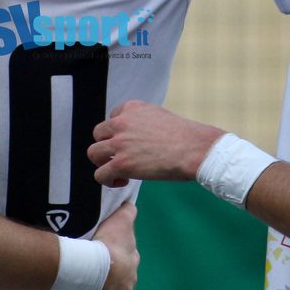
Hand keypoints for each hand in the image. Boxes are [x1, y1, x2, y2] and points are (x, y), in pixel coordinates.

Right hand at [84, 202, 138, 289]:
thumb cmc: (108, 243)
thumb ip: (127, 213)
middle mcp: (130, 279)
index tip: (111, 257)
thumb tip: (131, 204)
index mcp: (131, 260)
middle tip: (102, 276)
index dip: (119, 257)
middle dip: (116, 278)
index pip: (128, 258)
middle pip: (125, 279)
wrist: (100, 268)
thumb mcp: (120, 221)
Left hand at [89, 101, 224, 186]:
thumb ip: (144, 123)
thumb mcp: (161, 117)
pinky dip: (108, 180)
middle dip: (107, 147)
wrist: (196, 149)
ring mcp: (120, 143)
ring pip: (94, 153)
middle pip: (98, 134)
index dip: (119, 133)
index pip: (112, 117)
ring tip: (118, 172)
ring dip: (104, 163)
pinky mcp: (122, 163)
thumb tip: (138, 139)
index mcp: (132, 107)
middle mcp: (122, 122)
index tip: (130, 144)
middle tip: (121, 158)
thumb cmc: (187, 137)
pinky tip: (122, 181)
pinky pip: (100, 174)